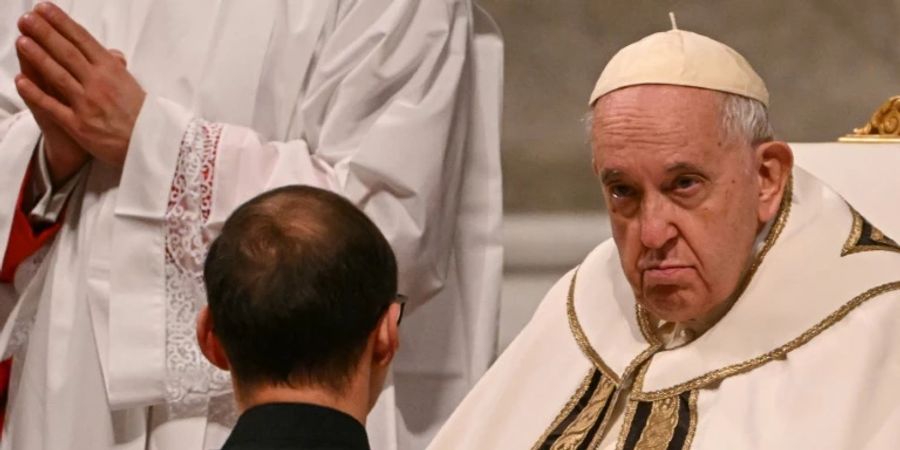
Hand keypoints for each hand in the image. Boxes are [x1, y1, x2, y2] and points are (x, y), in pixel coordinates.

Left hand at [14, 2, 145, 167]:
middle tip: (28, 18)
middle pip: (67, 52)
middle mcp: (98, 83)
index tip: (45, 9)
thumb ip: (116, 67)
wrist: (150, 145)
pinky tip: (21, 81)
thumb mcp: (132, 85)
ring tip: (22, 40)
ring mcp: (87, 103)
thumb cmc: (143, 116)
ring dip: (37, 56)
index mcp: (112, 70)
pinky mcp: (79, 125)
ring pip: (57, 74)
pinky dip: (35, 93)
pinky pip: (53, 106)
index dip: (61, 23)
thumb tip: (111, 53)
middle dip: (45, 33)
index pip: (82, 40)